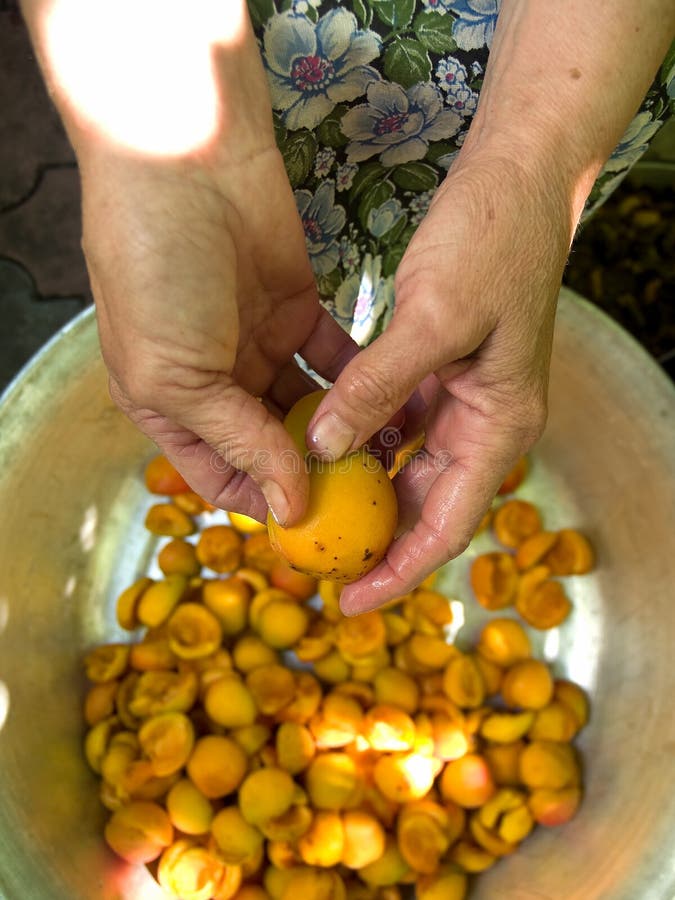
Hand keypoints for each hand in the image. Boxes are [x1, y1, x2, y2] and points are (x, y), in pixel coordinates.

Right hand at [78, 132, 355, 526]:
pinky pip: (335, 358)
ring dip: (344, 431)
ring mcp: (259, 344)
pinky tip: (392, 407)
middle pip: (273, 446)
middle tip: (366, 497)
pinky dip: (360, 382)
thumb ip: (239, 440)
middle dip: (314, 471)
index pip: (223, 476)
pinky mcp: (298, 308)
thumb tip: (288, 504)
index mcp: (171, 404)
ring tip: (386, 458)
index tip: (317, 528)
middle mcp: (216, 381)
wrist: (185, 160)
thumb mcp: (178, 374)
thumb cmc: (155, 270)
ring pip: (310, 406)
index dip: (265, 505)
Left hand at [308, 151, 571, 612]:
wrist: (515, 177)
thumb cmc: (491, 243)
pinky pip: (395, 423)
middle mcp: (484, 424)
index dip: (398, 572)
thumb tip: (322, 447)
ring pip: (405, 467)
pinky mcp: (439, 372)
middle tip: (313, 562)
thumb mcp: (433, 320)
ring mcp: (462, 399)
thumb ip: (376, 388)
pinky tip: (317, 443)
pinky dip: (360, 438)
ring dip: (361, 490)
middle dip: (374, 539)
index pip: (446, 525)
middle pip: (424, 506)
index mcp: (500, 426)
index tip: (349, 601)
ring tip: (308, 513)